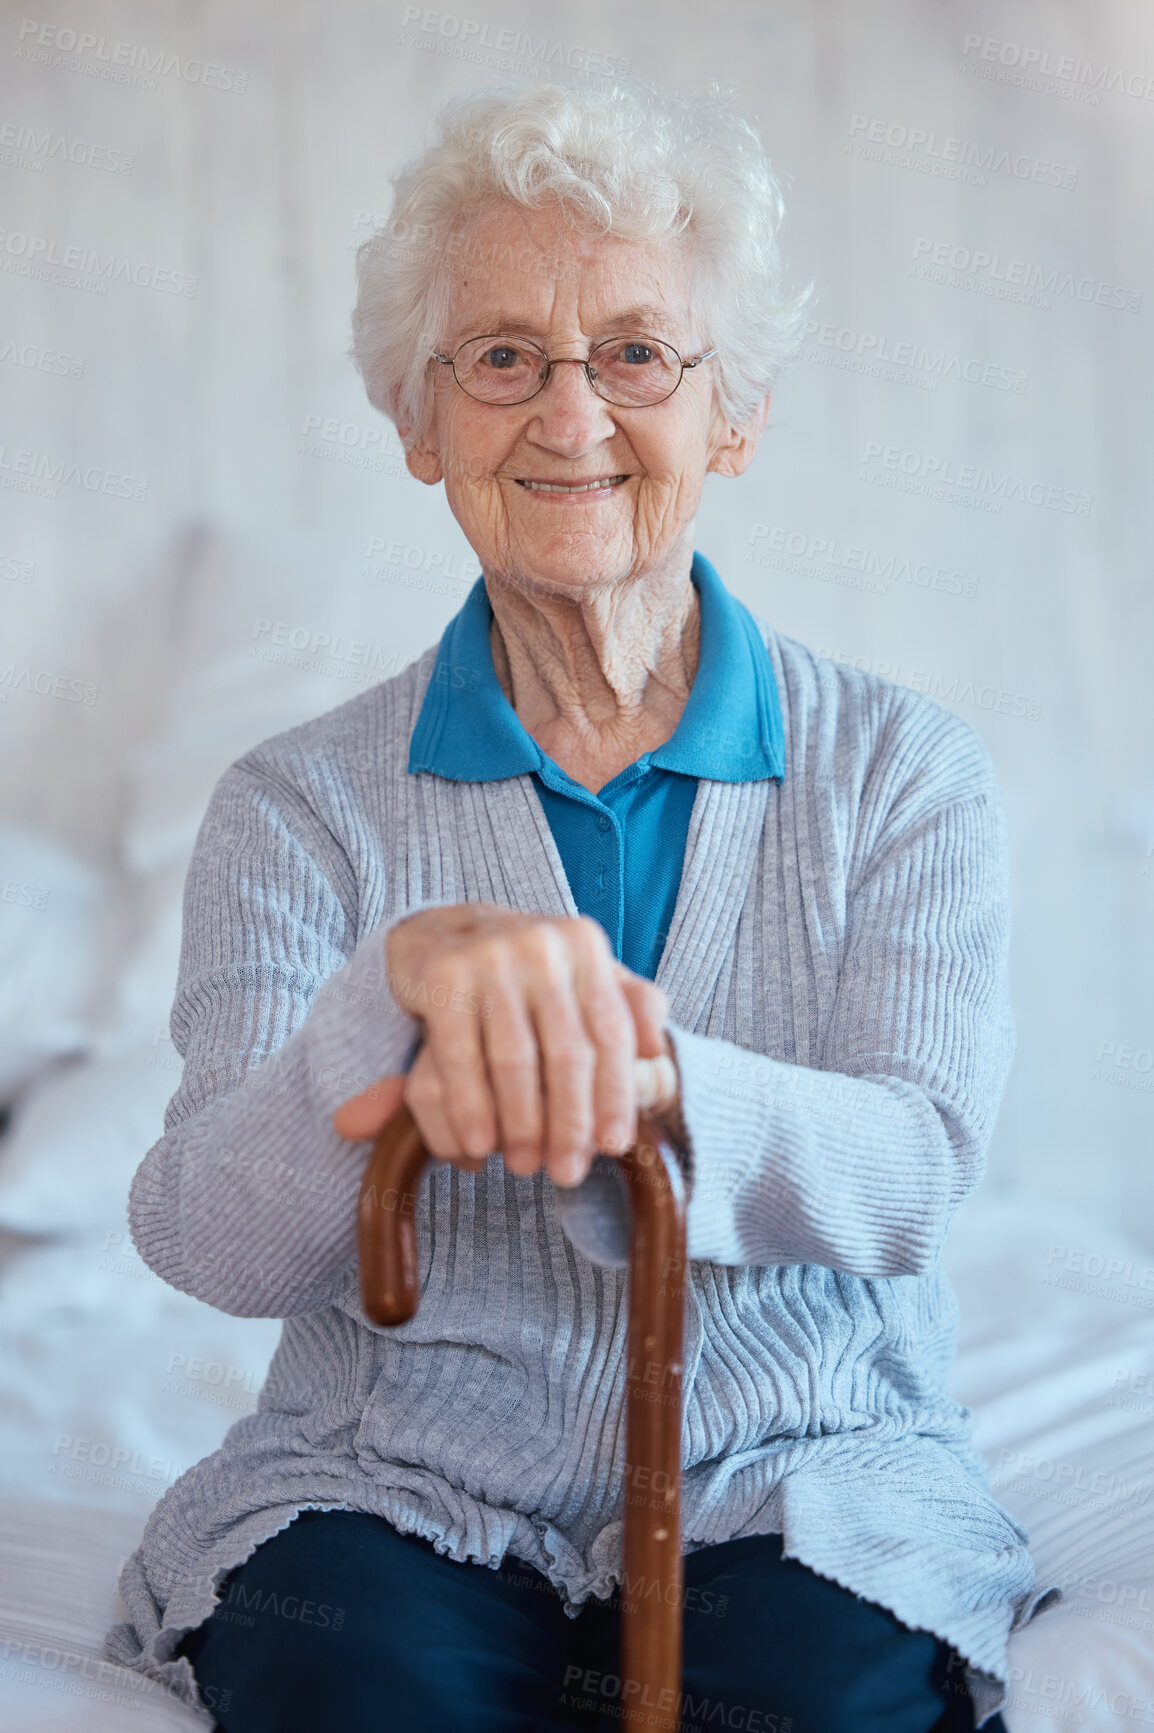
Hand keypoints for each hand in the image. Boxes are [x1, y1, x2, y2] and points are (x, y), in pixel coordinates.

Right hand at [332, 904, 682, 1186]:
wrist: (444, 932)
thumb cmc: (529, 973)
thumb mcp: (585, 977)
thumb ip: (630, 1008)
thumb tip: (657, 1050)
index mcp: (585, 946)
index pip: (611, 1032)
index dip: (616, 1095)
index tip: (614, 1146)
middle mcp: (542, 946)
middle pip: (567, 1053)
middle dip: (569, 1123)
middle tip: (566, 1173)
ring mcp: (490, 958)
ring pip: (514, 1061)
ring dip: (521, 1125)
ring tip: (524, 1165)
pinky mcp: (443, 977)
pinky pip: (460, 1058)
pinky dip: (471, 1108)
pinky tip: (479, 1146)